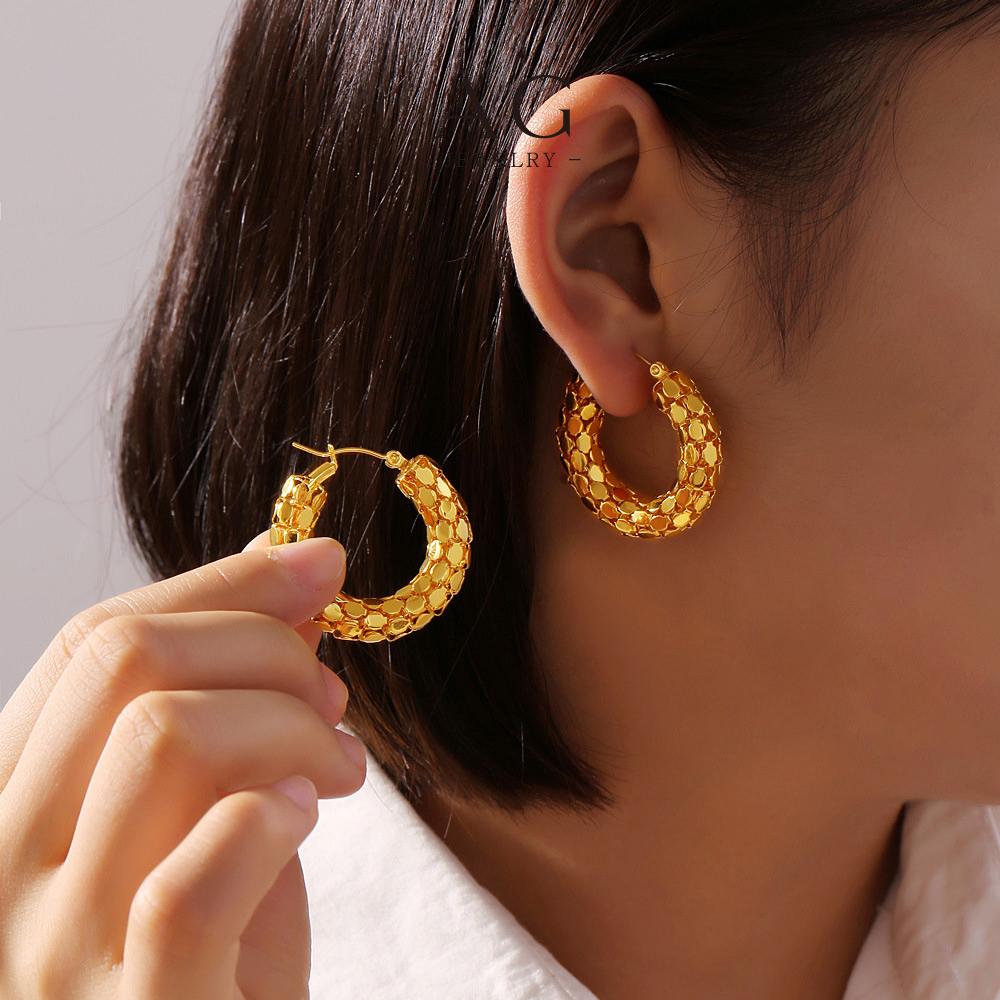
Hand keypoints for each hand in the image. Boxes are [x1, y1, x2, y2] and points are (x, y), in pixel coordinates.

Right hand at [0, 530, 364, 998]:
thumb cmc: (224, 949)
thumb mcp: (221, 804)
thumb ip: (236, 694)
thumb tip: (290, 566)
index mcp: (15, 800)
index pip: (93, 639)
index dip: (222, 581)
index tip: (320, 564)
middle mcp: (3, 869)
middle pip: (123, 662)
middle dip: (262, 644)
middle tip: (333, 691)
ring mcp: (52, 952)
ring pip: (164, 736)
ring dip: (289, 723)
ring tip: (342, 765)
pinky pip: (196, 875)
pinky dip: (276, 816)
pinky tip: (310, 815)